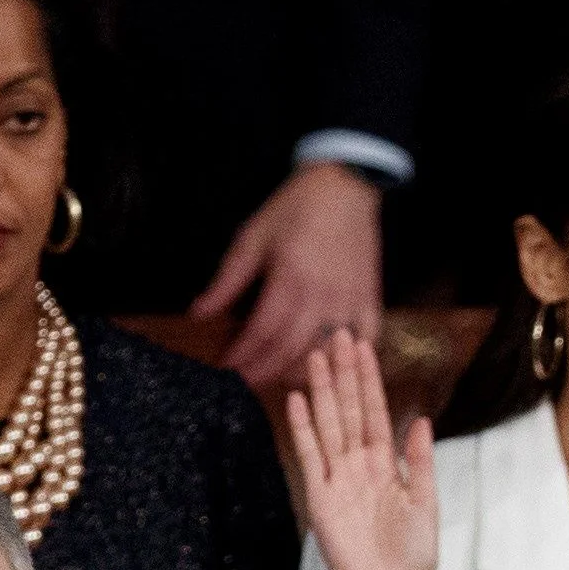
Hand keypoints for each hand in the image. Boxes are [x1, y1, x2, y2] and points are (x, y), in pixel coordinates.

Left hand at [192, 162, 385, 392]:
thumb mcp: (253, 239)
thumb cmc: (296, 209)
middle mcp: (322, 298)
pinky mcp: (369, 299)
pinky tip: (330, 365)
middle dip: (263, 372)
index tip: (225, 369)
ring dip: (300, 371)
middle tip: (244, 383)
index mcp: (290, 280)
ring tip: (276, 378)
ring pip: (326, 353)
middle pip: (290, 352)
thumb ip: (227, 281)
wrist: (344, 186)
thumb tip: (199, 313)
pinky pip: (365, 341)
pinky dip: (348, 357)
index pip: (262, 333)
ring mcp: (349, 302)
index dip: (242, 357)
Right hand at [284, 326, 438, 569]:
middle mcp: (359, 466)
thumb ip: (421, 461)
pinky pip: (309, 456)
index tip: (363, 346)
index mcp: (386, 465)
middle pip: (349, 409)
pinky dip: (304, 429)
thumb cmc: (411, 557)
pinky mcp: (319, 498)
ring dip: (322, 391)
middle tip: (336, 334)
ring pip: (329, 425)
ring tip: (316, 356)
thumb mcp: (426, 504)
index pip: (376, 412)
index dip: (369, 380)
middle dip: (344, 373)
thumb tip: (422, 419)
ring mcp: (337, 479)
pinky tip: (298, 400)